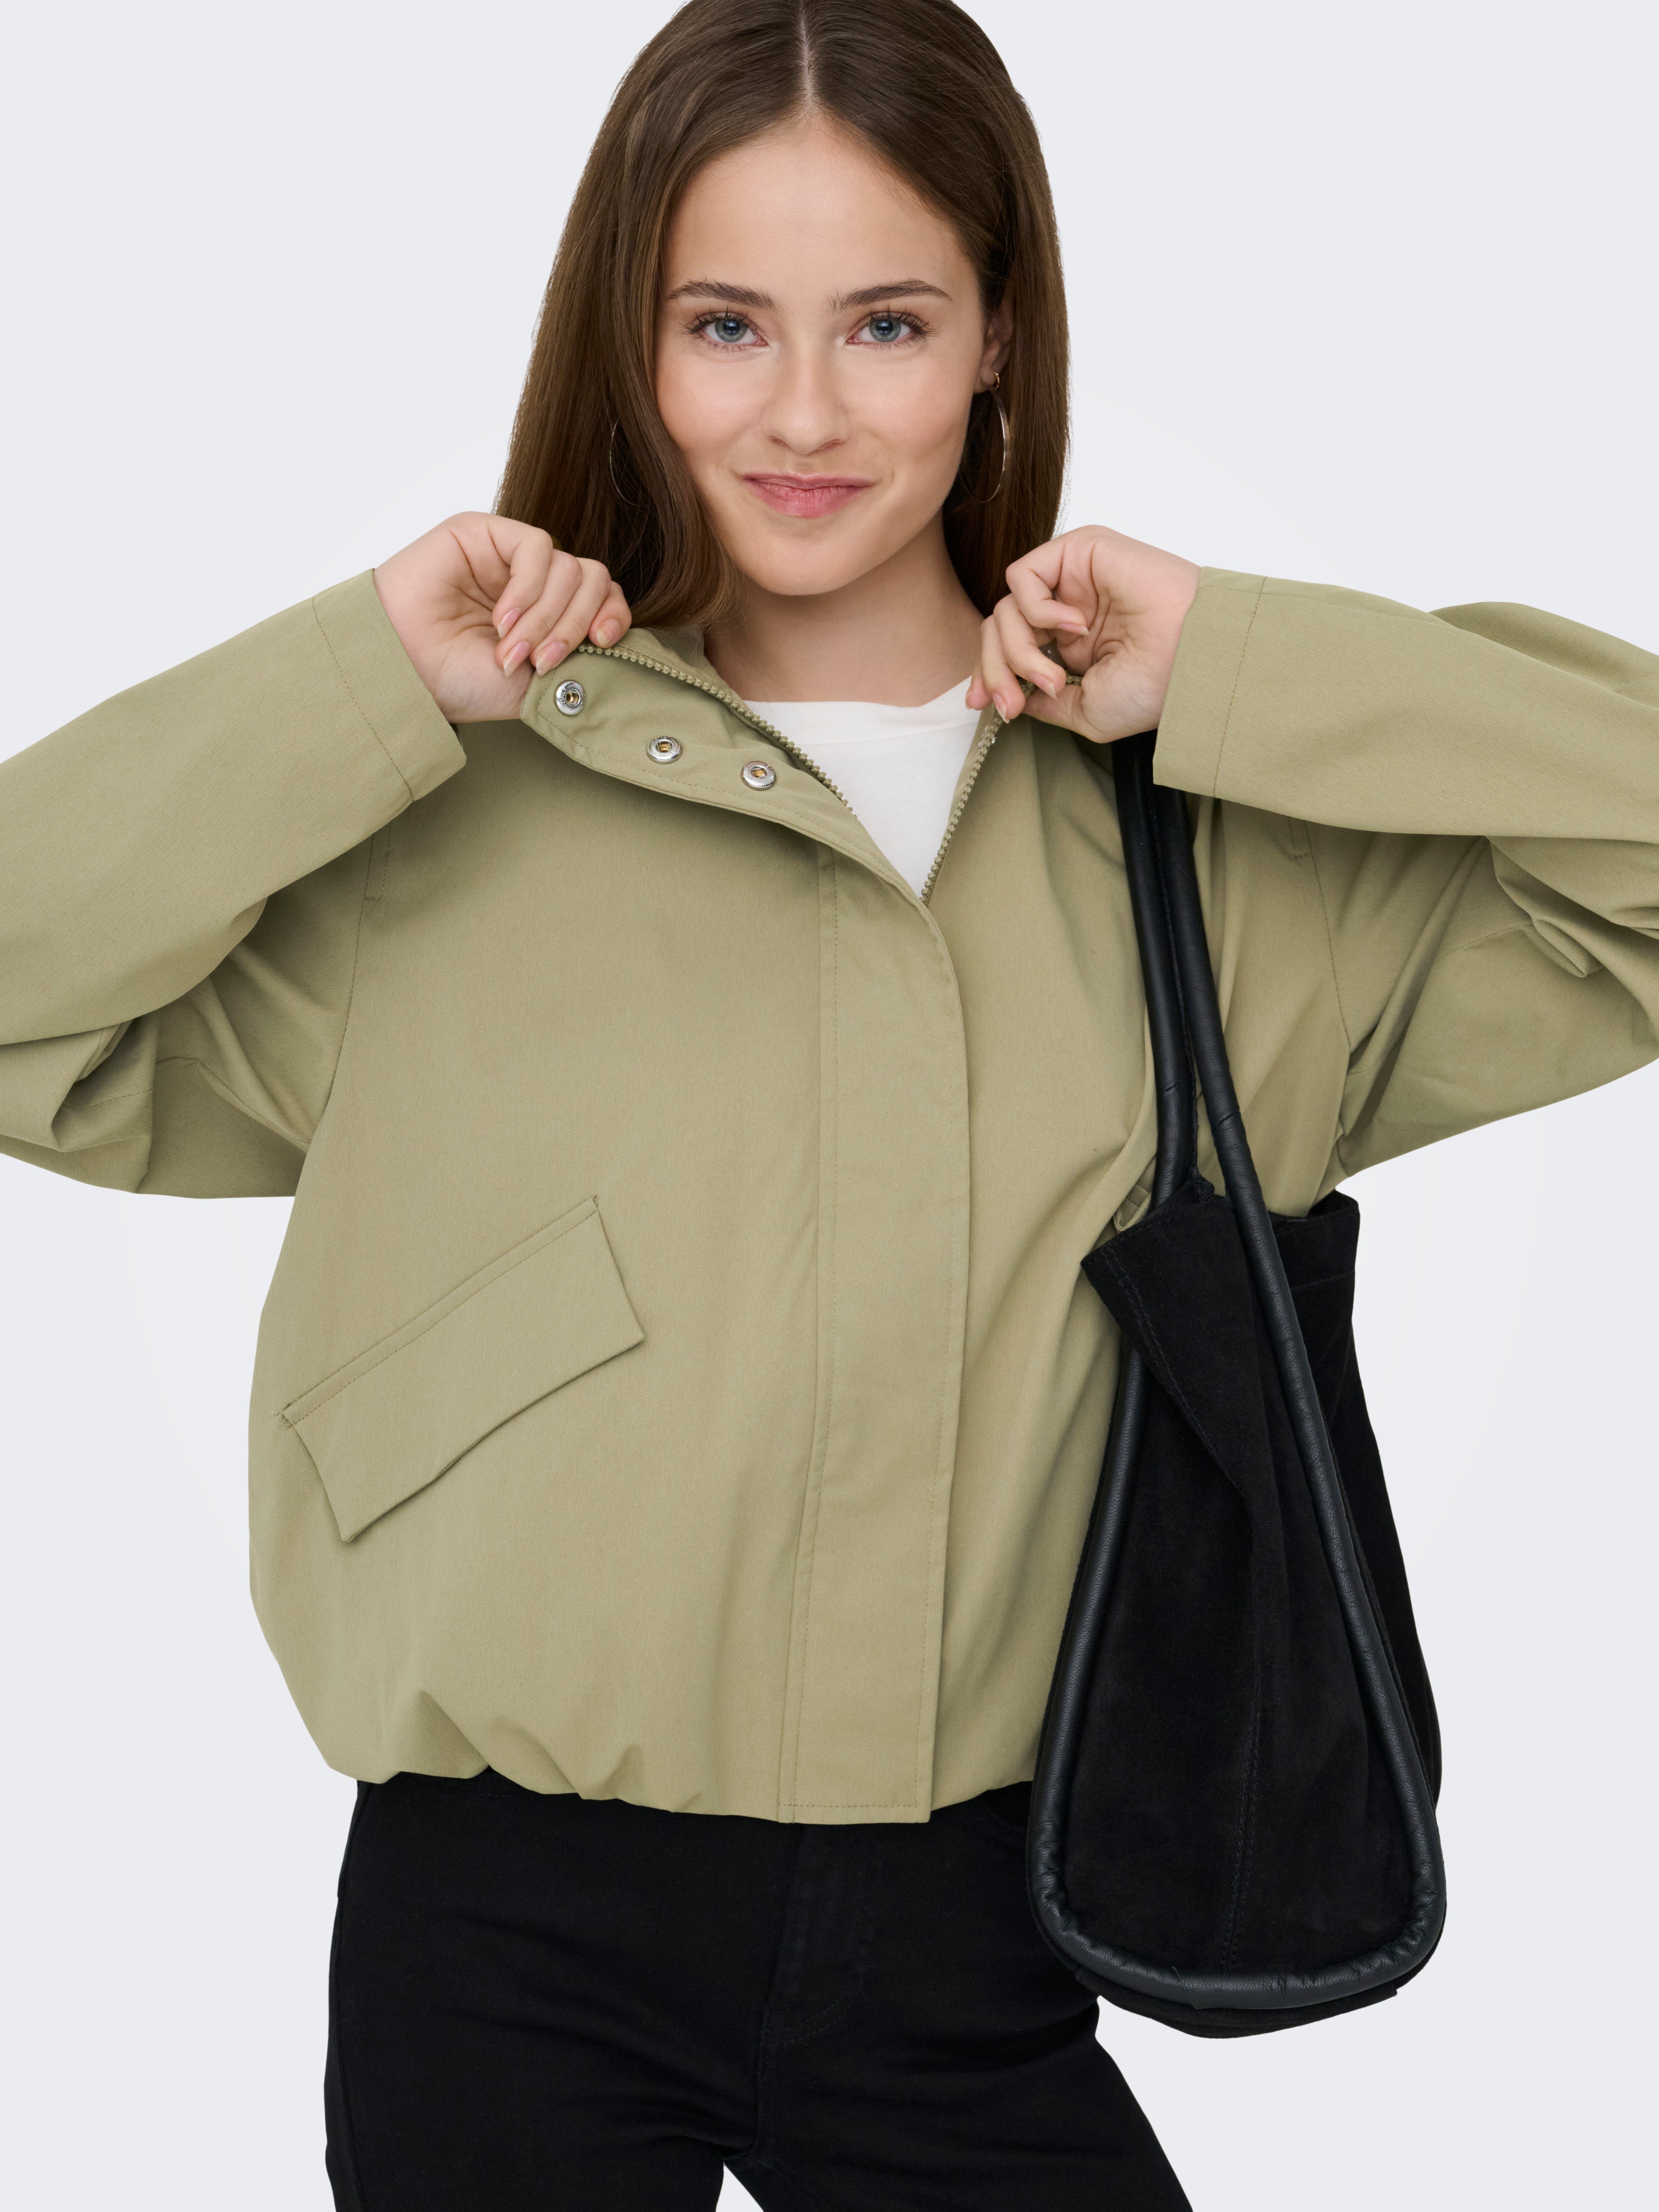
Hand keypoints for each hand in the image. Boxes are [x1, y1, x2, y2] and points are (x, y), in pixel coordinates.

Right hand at [373, 513, 631, 723]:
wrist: (405, 671)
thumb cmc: (461, 682)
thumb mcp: (537, 684)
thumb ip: (579, 660)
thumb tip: (617, 643)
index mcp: (551, 614)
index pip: (605, 597)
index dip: (613, 615)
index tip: (602, 644)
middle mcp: (536, 583)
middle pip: (594, 580)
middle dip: (574, 626)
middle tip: (541, 662)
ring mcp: (510, 556)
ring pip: (570, 568)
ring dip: (546, 617)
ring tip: (511, 649)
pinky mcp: (485, 533)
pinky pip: (537, 548)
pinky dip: (528, 589)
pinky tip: (502, 619)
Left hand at [967, 525, 1199, 744]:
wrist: (1191, 656)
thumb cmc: (1155, 686)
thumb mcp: (1086, 711)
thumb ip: (1044, 702)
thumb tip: (1013, 698)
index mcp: (1073, 644)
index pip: (1010, 648)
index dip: (991, 675)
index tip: (986, 706)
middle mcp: (1069, 610)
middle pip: (999, 628)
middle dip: (996, 670)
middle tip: (1013, 702)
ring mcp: (1072, 580)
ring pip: (1006, 608)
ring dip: (1019, 650)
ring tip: (1054, 675)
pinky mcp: (1077, 552)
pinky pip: (1023, 576)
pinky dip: (1036, 610)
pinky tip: (1074, 628)